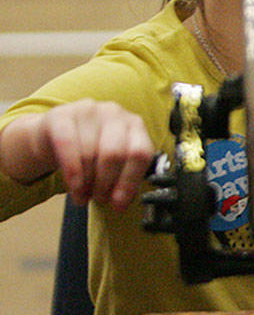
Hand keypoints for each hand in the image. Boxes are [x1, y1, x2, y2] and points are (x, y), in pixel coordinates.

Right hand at [0, 100, 153, 210]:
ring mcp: (89, 110)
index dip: (130, 182)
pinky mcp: (62, 115)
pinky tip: (72, 186)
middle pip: (114, 154)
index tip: (119, 203)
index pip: (140, 153)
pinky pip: (67, 145)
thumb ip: (121, 179)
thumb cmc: (88, 150)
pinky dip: (71, 171)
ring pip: (89, 153)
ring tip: (82, 195)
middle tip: (98, 199)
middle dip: (105, 184)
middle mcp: (115, 113)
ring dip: (85, 183)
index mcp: (135, 125)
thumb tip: (120, 203)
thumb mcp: (110, 162)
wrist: (52, 134)